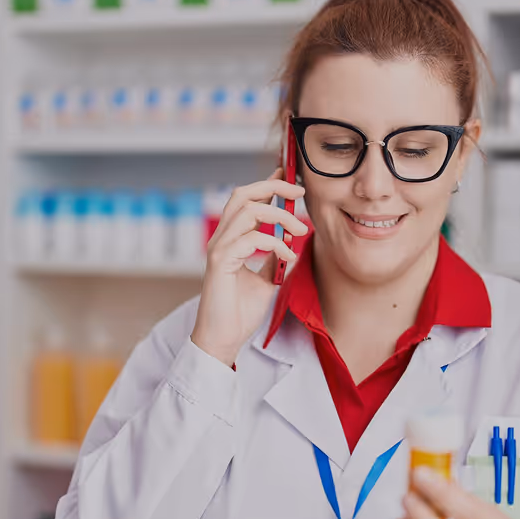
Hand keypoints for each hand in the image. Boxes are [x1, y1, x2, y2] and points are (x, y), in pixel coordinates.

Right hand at [191, 168, 306, 367]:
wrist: (223, 338)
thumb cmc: (240, 312)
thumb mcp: (266, 279)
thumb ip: (274, 258)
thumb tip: (291, 240)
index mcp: (230, 239)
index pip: (246, 200)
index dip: (267, 184)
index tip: (290, 180)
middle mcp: (221, 239)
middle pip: (243, 195)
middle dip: (274, 188)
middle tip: (300, 193)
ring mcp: (219, 248)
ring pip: (248, 210)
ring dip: (280, 216)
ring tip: (300, 230)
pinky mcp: (221, 261)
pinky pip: (251, 238)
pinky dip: (276, 243)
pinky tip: (289, 255)